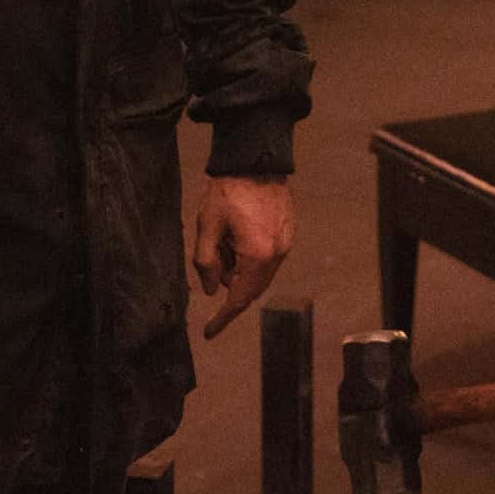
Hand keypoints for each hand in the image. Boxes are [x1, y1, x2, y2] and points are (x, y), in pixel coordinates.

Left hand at [194, 174, 294, 339]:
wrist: (256, 161)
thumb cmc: (229, 192)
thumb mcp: (207, 227)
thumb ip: (206, 262)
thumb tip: (210, 289)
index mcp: (256, 256)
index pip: (238, 299)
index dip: (222, 318)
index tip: (210, 332)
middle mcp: (277, 255)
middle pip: (251, 289)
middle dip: (229, 286)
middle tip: (212, 263)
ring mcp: (286, 244)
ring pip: (260, 274)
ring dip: (239, 271)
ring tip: (223, 241)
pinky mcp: (288, 234)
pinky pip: (268, 259)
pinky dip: (250, 259)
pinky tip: (237, 236)